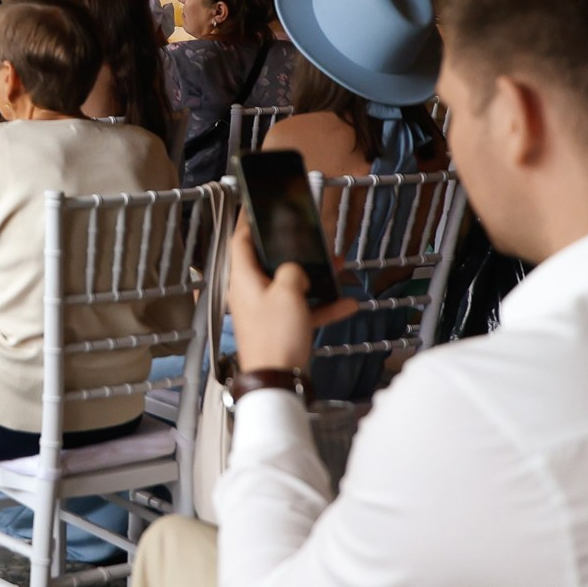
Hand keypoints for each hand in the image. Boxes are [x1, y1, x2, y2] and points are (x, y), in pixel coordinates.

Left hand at [225, 222, 358, 371]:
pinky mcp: (280, 328)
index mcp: (242, 279)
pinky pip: (302, 310)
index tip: (255, 207)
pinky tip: (347, 304)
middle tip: (311, 239)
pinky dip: (322, 306)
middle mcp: (249, 292)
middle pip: (268, 262)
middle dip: (293, 251)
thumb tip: (294, 270)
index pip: (240, 242)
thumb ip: (292, 272)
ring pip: (289, 285)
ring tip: (336, 268)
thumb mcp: (287, 293)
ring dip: (314, 278)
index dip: (247, 222)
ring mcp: (265, 311)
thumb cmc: (276, 336)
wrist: (279, 379)